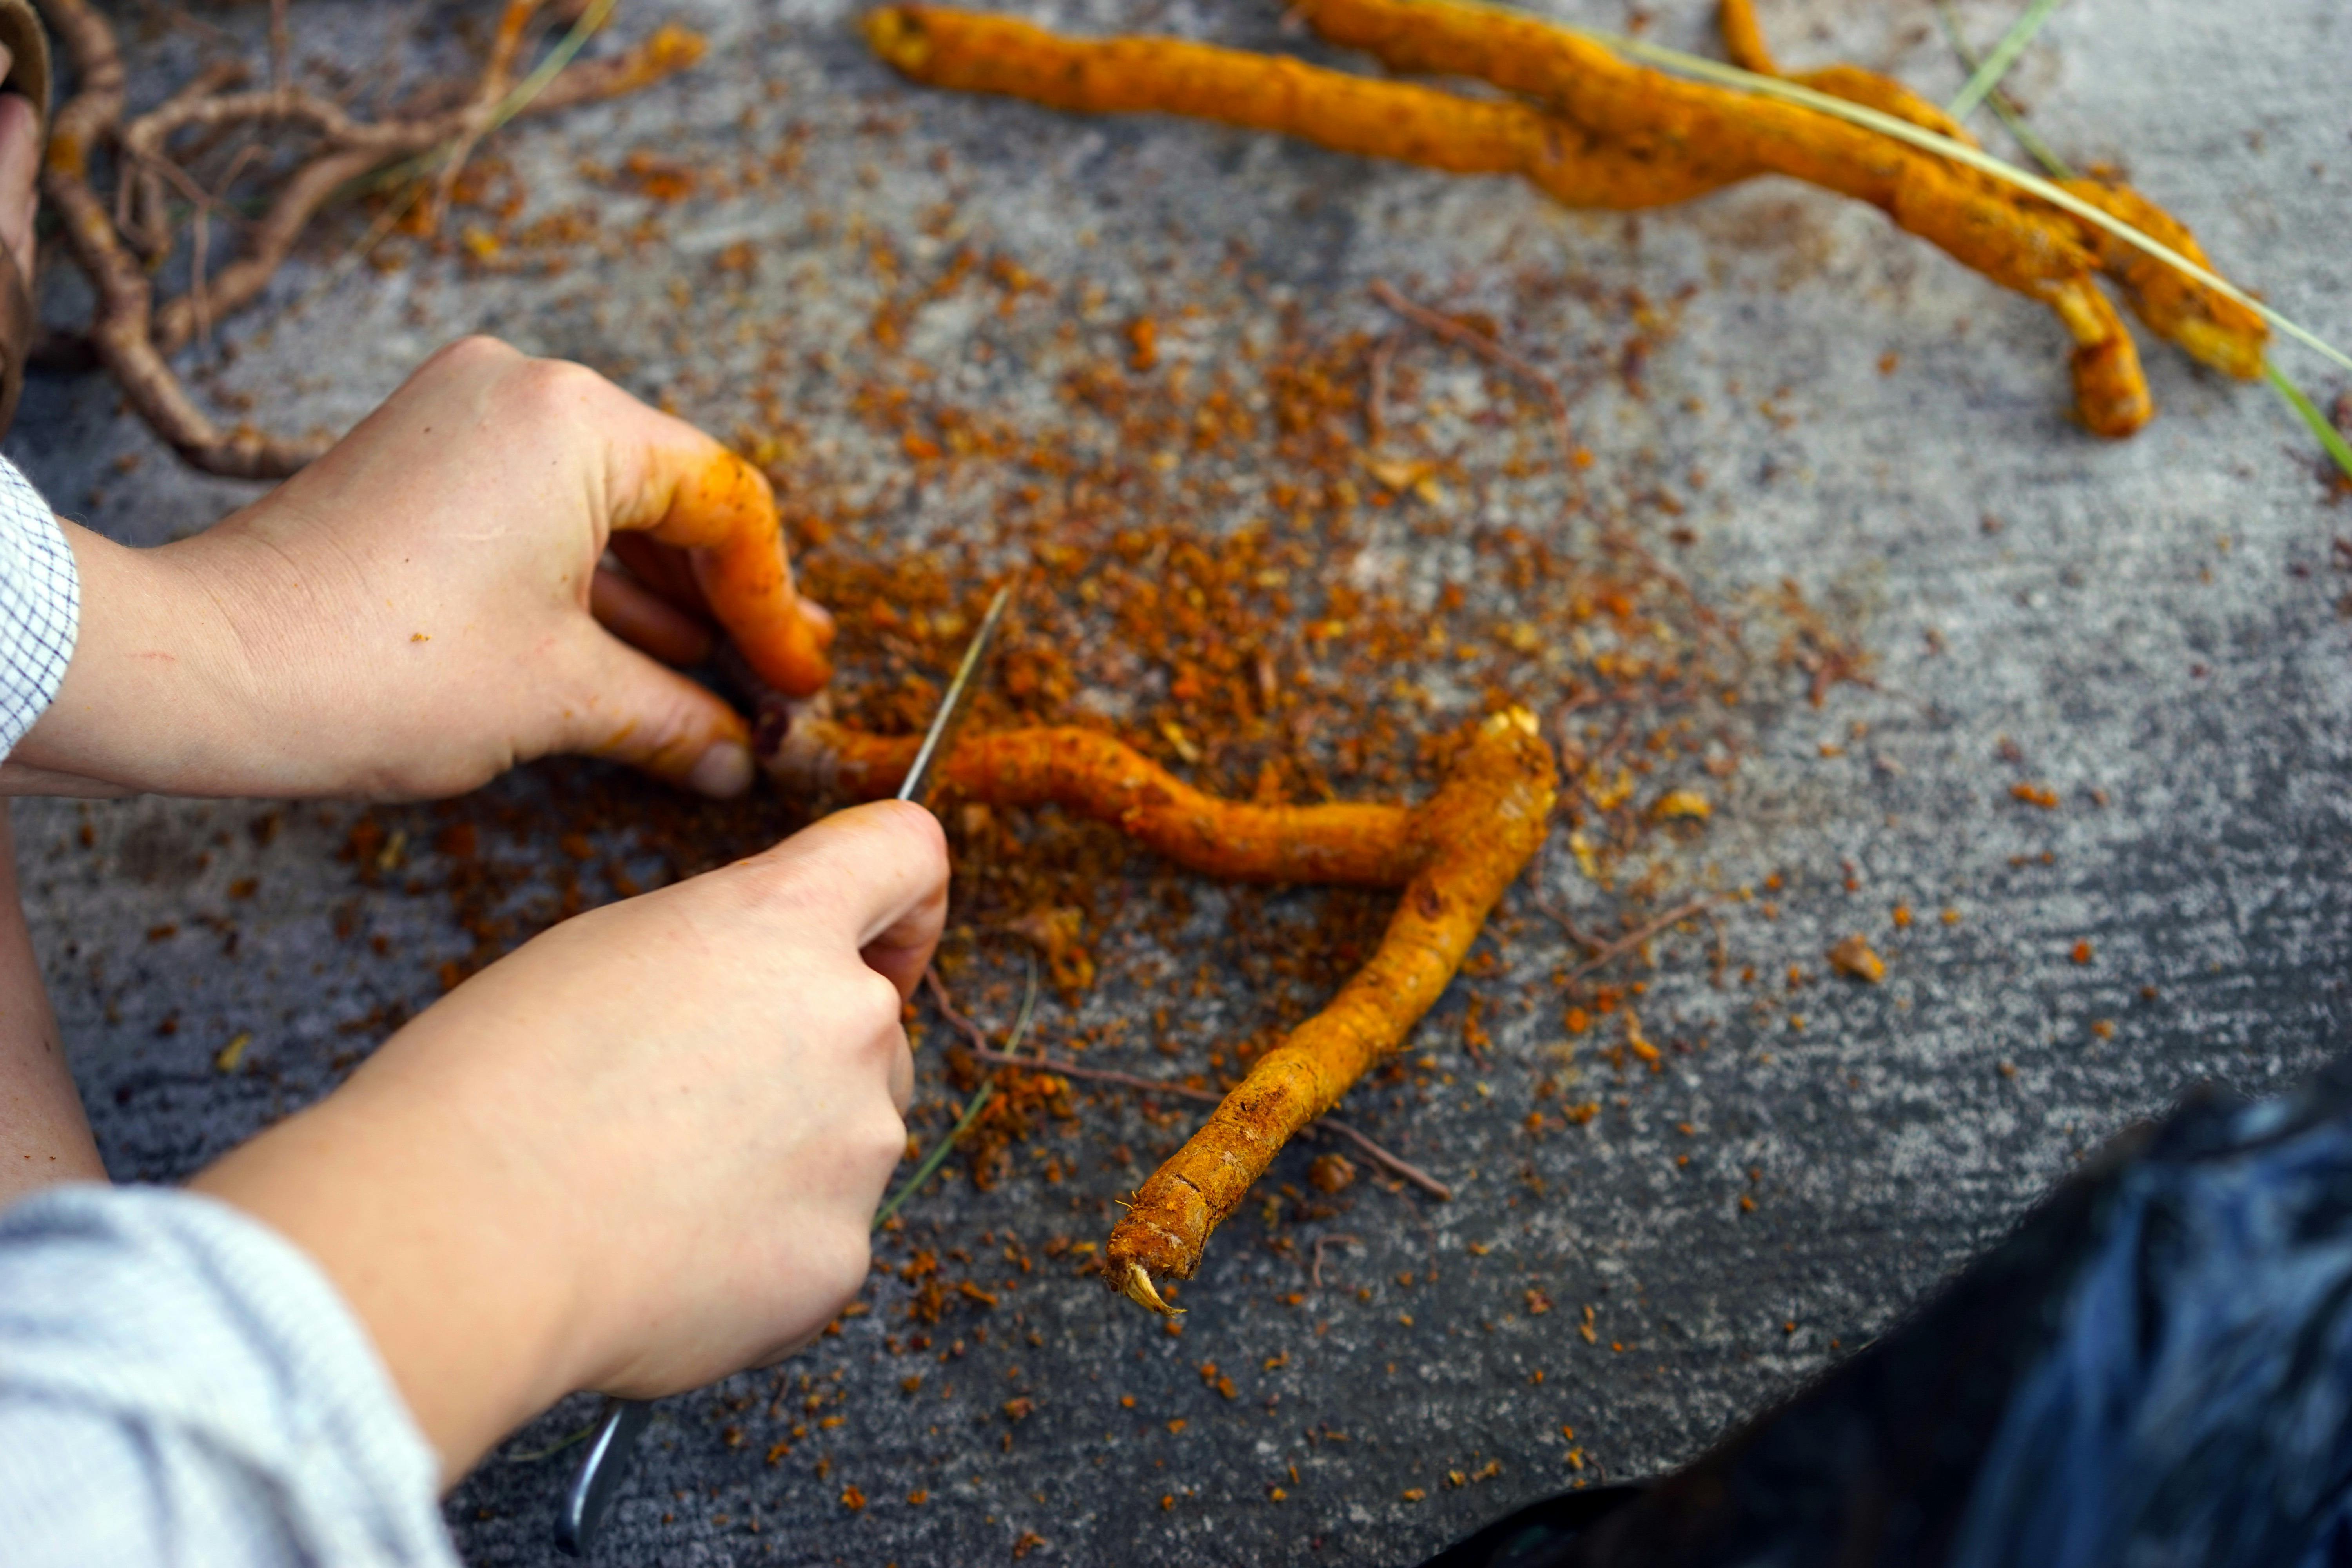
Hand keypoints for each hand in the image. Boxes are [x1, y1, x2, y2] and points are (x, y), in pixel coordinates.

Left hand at [5, 336, 833, 799]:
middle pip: (672, 496)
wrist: (207, 669)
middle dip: (728, 599)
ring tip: (721, 681)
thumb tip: (737, 755)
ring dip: (665, 601)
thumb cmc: (384, 670)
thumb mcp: (562, 699)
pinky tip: (641, 659)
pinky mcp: (426, 460)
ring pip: (608, 509)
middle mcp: (524, 390)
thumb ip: (673, 717)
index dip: (775, 604)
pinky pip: (544, 514)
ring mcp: (466, 417)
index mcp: (574, 420)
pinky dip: (593, 586)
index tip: (801, 679)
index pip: (725, 503)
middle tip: (782, 677)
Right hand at [192, 800, 947, 1480]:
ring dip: (785, 1154)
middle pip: (869, 1020)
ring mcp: (857, 1142)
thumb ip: (723, 955)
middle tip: (681, 1104)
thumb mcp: (604, 952)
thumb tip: (762, 996)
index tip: (877, 939)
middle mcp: (848, 1016)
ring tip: (656, 1189)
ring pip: (849, 1133)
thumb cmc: (492, 1085)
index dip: (898, 899)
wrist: (455, 1241)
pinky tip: (667, 1259)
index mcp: (783, 920)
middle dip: (803, 1054)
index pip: (903, 853)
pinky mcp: (840, 1252)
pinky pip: (820, 1236)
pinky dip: (761, 1248)